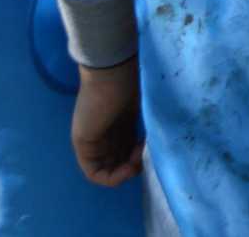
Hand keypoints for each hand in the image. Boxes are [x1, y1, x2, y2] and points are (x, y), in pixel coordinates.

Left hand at [72, 57, 142, 186]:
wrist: (113, 69)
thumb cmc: (135, 80)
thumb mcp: (148, 106)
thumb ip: (153, 124)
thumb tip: (165, 142)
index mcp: (120, 124)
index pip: (128, 151)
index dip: (142, 156)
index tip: (153, 147)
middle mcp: (106, 134)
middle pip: (119, 162)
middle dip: (136, 165)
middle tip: (147, 156)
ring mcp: (93, 140)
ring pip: (107, 170)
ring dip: (125, 173)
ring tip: (137, 161)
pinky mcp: (83, 144)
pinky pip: (93, 173)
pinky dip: (111, 178)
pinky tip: (127, 169)